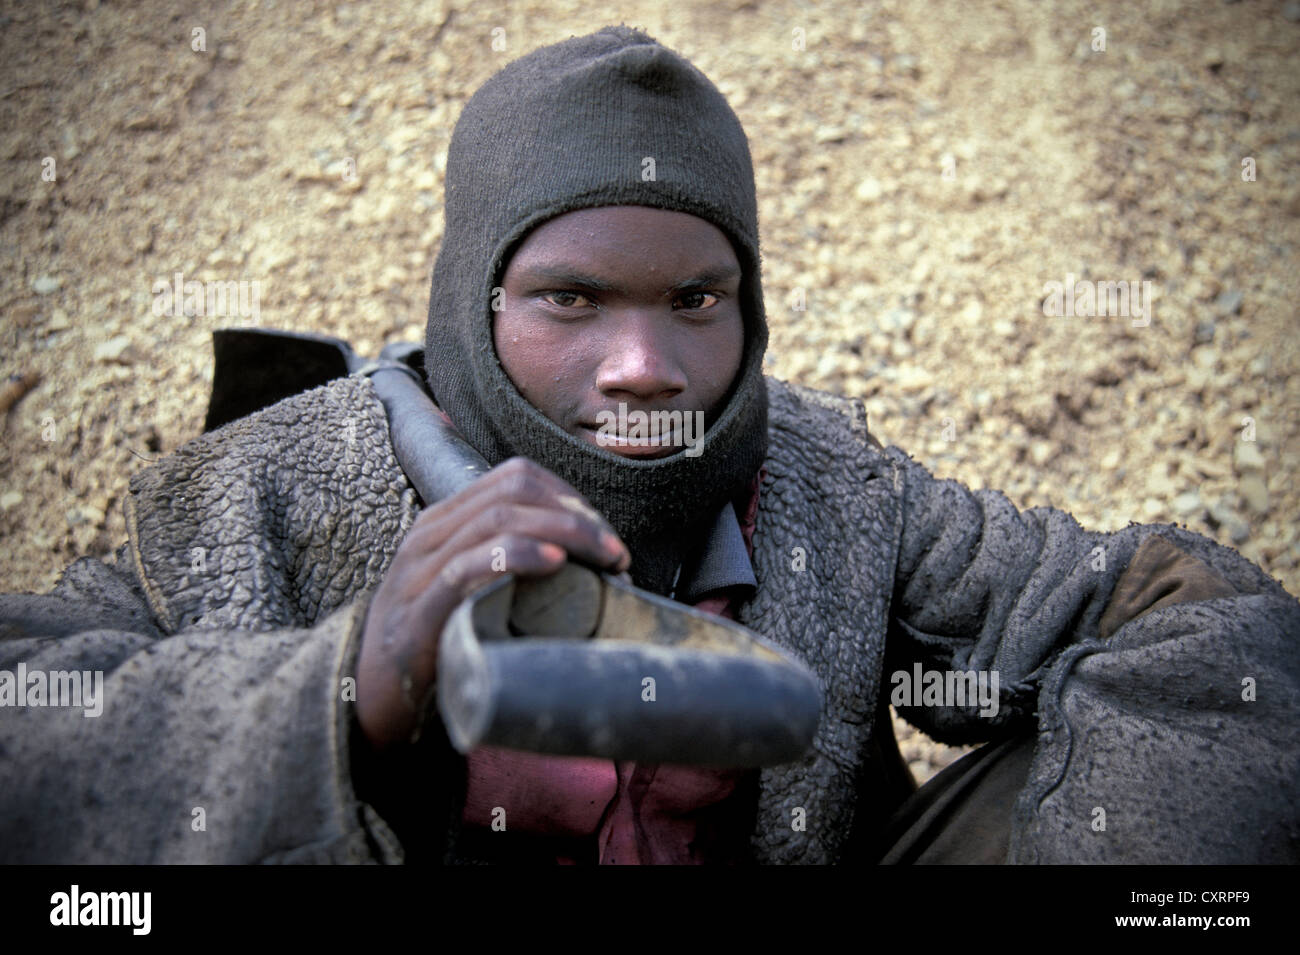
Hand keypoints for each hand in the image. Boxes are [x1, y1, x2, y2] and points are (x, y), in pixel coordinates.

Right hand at [355, 457, 630, 750]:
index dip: (570, 497)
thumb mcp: (466, 587)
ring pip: (499, 518)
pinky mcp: (420, 612)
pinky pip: (468, 567)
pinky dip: (519, 556)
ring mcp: (421, 571)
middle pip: (515, 491)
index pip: (515, 477)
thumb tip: (583, 559)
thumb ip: (507, 562)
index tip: (605, 536)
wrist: (366, 695)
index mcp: (445, 522)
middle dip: (578, 515)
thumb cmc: (432, 640)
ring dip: (566, 533)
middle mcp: (431, 535)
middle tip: (616, 554)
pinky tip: (555, 564)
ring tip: (603, 561)